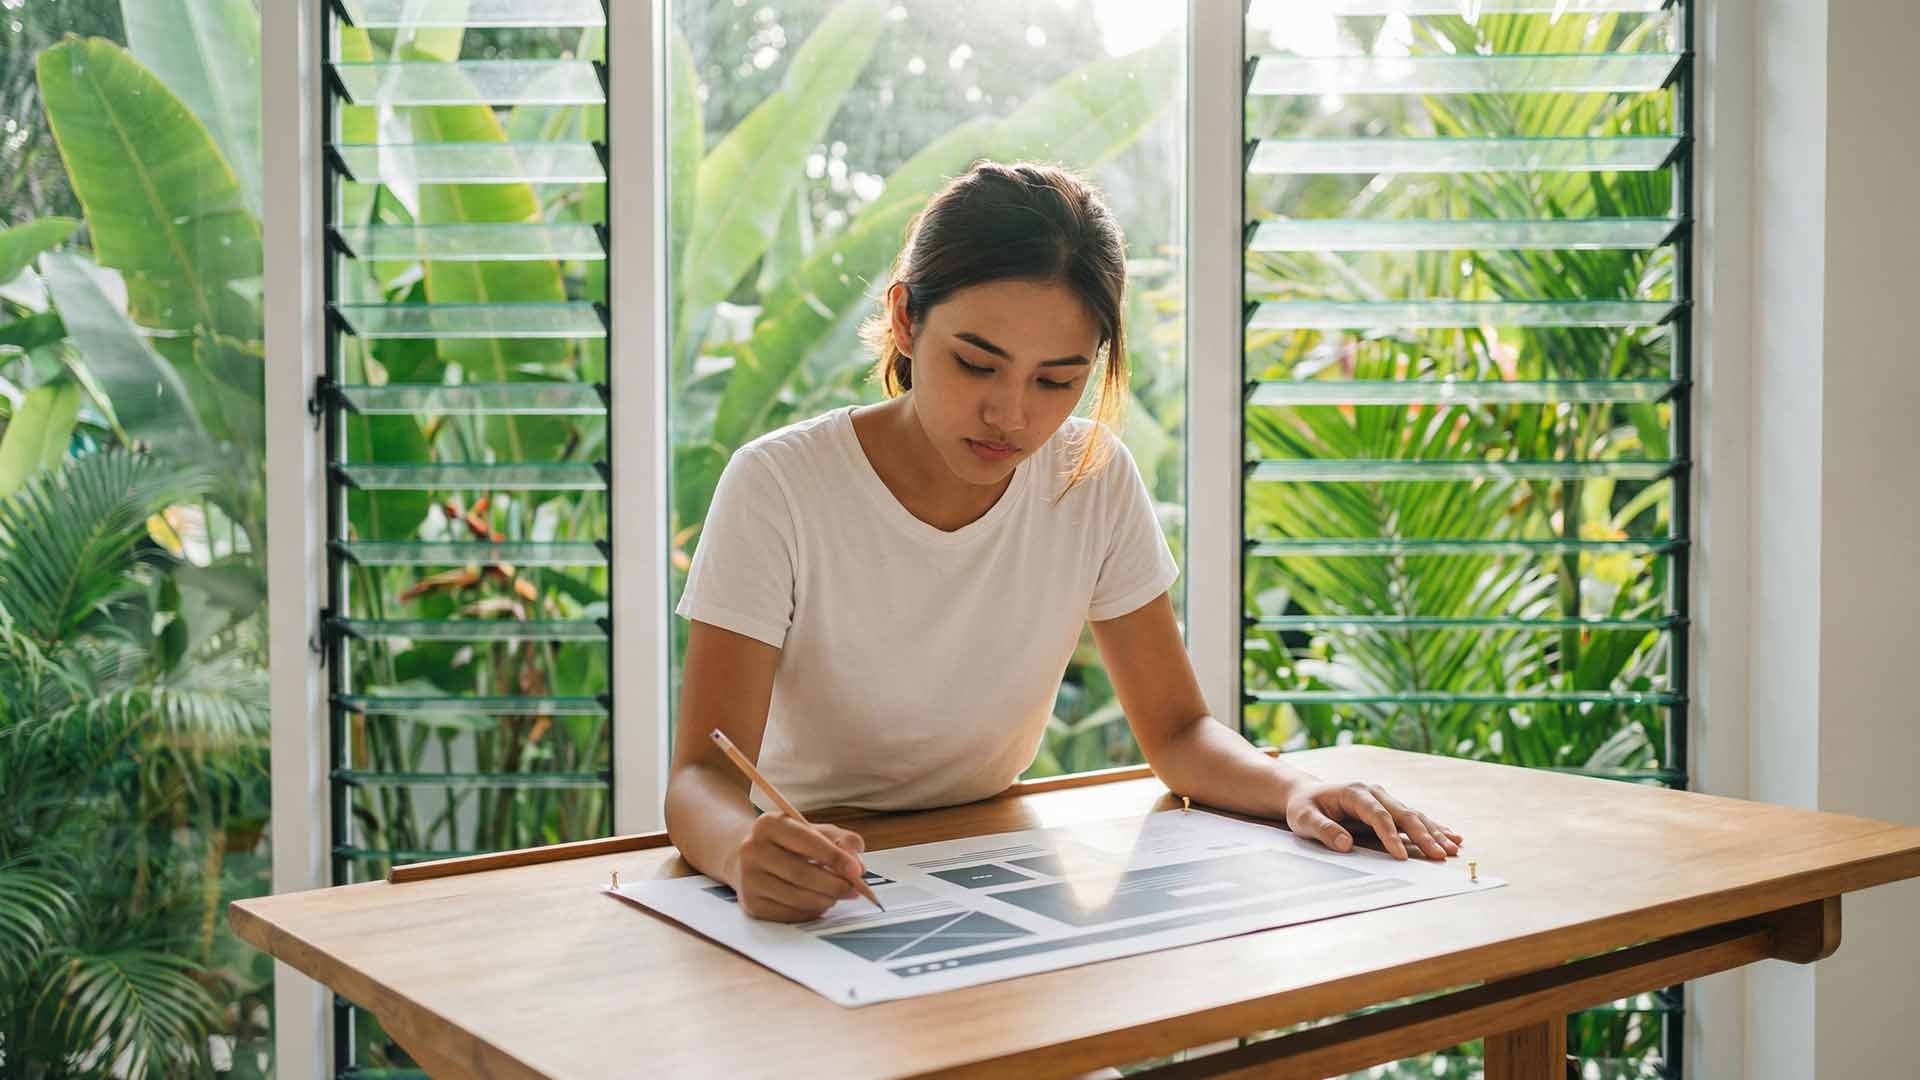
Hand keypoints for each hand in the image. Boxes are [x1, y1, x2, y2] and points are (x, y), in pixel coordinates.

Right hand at [729, 814, 867, 922]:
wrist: (749, 858)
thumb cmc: (790, 844)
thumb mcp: (814, 831)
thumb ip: (841, 841)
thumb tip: (858, 866)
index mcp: (768, 824)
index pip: (806, 840)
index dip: (834, 857)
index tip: (856, 870)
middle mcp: (751, 850)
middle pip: (801, 873)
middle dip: (834, 884)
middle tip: (854, 890)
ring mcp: (748, 879)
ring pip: (796, 896)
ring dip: (825, 900)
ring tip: (836, 895)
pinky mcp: (750, 903)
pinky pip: (788, 913)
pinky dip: (810, 911)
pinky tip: (819, 903)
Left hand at [1284, 779, 1462, 860]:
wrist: (1307, 795)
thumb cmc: (1304, 807)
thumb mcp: (1304, 819)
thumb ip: (1323, 830)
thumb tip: (1345, 844)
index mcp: (1354, 792)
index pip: (1377, 815)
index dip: (1390, 836)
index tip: (1401, 857)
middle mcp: (1374, 792)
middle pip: (1403, 814)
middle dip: (1423, 835)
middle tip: (1440, 855)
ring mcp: (1384, 799)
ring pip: (1414, 816)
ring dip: (1434, 833)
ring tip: (1453, 849)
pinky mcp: (1389, 808)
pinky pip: (1414, 818)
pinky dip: (1433, 828)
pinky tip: (1452, 837)